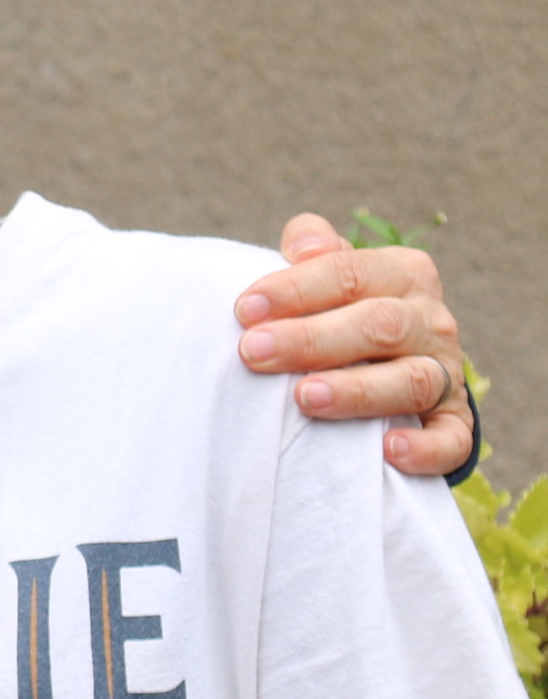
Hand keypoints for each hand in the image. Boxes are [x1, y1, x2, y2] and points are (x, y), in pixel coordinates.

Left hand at [233, 214, 469, 477]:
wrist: (393, 360)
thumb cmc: (342, 307)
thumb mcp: (330, 270)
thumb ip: (313, 246)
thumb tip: (302, 247)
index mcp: (403, 272)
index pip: (349, 273)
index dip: (296, 289)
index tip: (244, 309)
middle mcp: (431, 320)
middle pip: (377, 325)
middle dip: (310, 339)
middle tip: (253, 352)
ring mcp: (447, 373)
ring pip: (410, 381)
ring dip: (356, 391)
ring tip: (304, 398)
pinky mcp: (454, 423)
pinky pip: (450, 439)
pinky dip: (425, 448)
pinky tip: (388, 452)